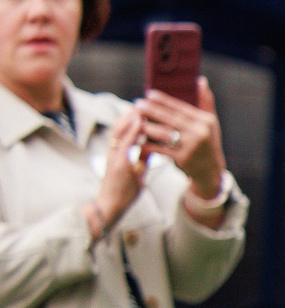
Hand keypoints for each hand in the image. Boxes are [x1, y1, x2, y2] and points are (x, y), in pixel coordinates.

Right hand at [87, 107, 146, 241]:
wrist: (111, 206)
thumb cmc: (124, 190)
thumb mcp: (136, 171)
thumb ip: (141, 158)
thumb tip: (151, 148)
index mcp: (117, 151)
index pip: (124, 128)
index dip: (133, 116)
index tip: (146, 106)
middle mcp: (113, 150)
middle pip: (121, 125)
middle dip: (132, 112)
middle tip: (146, 100)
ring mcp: (114, 156)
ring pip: (121, 130)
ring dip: (132, 117)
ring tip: (144, 105)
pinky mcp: (118, 164)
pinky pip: (125, 144)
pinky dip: (132, 132)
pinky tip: (140, 123)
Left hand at [139, 79, 225, 201]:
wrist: (210, 171)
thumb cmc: (208, 142)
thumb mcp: (211, 123)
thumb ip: (205, 101)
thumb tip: (200, 80)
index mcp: (205, 121)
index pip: (180, 107)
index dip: (163, 100)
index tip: (148, 94)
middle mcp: (199, 133)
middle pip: (170, 118)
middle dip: (151, 110)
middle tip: (137, 104)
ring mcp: (191, 146)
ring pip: (163, 133)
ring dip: (147, 126)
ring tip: (136, 120)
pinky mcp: (182, 158)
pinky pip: (160, 148)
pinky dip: (149, 143)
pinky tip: (139, 138)